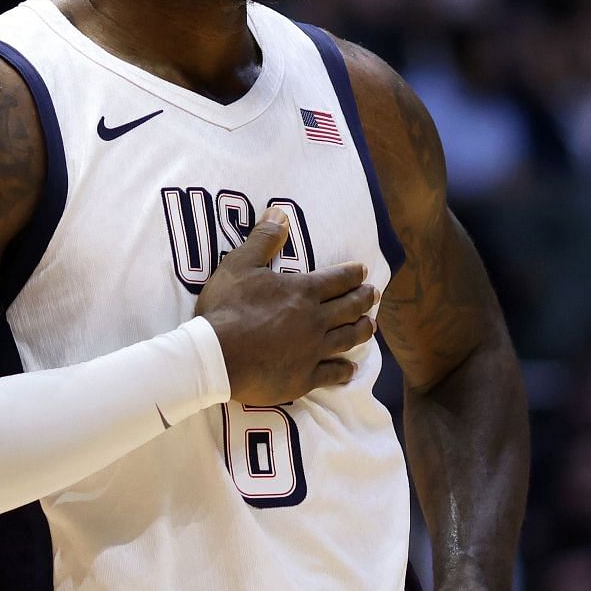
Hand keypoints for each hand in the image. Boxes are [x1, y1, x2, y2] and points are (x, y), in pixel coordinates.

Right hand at [195, 208, 376, 404]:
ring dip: (362, 329)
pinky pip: (332, 373)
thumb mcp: (239, 264)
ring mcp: (313, 351)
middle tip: (375, 294)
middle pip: (350, 307)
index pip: (338, 279)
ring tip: (371, 326)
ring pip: (348, 338)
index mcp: (303, 291)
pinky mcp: (305, 377)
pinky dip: (344, 370)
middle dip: (365, 298)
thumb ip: (263, 239)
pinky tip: (351, 369)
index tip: (363, 271)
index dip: (353, 273)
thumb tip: (280, 212)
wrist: (216, 356)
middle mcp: (315, 320)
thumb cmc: (226, 308)